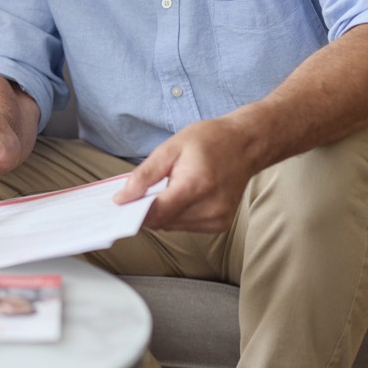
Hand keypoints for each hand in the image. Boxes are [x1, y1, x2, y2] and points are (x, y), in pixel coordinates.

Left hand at [112, 116, 258, 231]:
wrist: (246, 144)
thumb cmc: (210, 141)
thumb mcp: (170, 148)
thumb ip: (144, 175)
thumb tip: (122, 198)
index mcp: (196, 186)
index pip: (156, 213)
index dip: (134, 210)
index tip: (121, 203)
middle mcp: (209, 207)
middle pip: (162, 221)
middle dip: (148, 208)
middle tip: (148, 188)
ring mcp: (217, 218)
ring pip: (172, 226)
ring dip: (164, 212)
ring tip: (172, 187)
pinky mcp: (220, 224)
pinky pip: (186, 226)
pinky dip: (178, 214)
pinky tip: (185, 194)